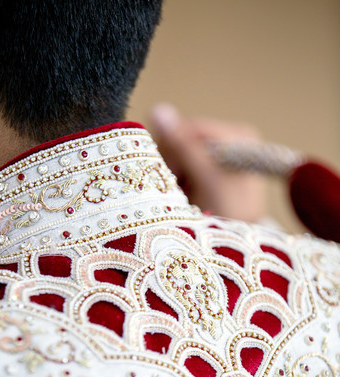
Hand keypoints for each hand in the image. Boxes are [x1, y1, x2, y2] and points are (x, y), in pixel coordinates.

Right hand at [150, 104, 266, 222]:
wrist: (238, 246)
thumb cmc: (227, 213)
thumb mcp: (205, 177)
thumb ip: (182, 145)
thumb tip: (158, 110)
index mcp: (237, 135)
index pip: (187, 128)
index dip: (170, 150)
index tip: (166, 176)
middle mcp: (233, 141)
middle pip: (184, 143)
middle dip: (176, 167)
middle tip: (178, 192)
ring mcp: (224, 158)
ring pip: (183, 158)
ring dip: (178, 178)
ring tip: (187, 200)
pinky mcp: (217, 174)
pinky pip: (188, 170)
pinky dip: (184, 184)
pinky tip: (190, 200)